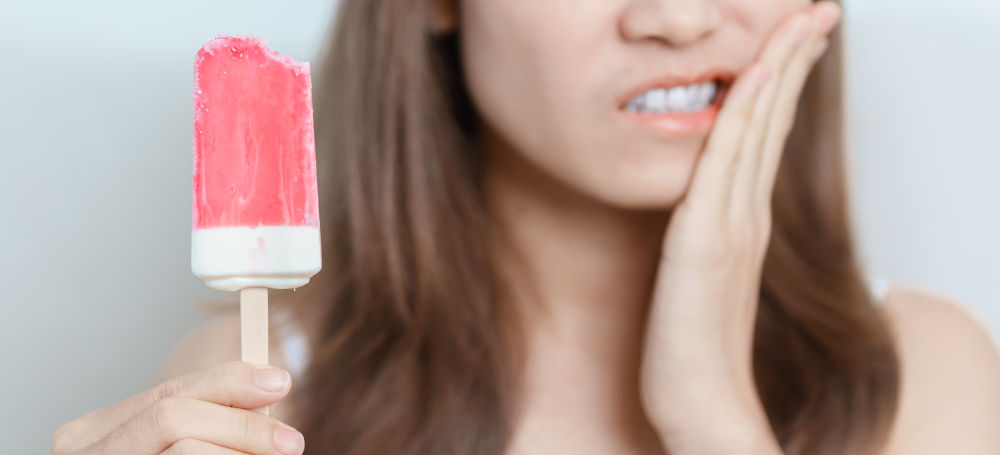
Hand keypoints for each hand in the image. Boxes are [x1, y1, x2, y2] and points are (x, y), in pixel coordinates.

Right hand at [51, 361, 303, 454]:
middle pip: (173, 417)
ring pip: (184, 450)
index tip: (281, 383)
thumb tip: (271, 386)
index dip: (229, 383)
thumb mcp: (173, 448)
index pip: (170, 392)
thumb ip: (207, 424)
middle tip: (292, 443)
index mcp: (96, 433)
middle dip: (240, 425)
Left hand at [638, 2, 841, 452]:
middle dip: (794, 60)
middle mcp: (744, 213)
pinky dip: (744, 113)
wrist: (700, 400)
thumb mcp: (701, 279)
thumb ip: (707, 239)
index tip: (797, 43)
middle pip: (773, 120)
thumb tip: (700, 214)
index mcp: (743, 219)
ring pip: (757, 129)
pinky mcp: (704, 238)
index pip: (766, 136)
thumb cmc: (695, 348)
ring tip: (803, 24)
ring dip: (779, 70)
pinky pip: (726, 161)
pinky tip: (755, 76)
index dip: (783, 84)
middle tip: (817, 13)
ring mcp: (730, 223)